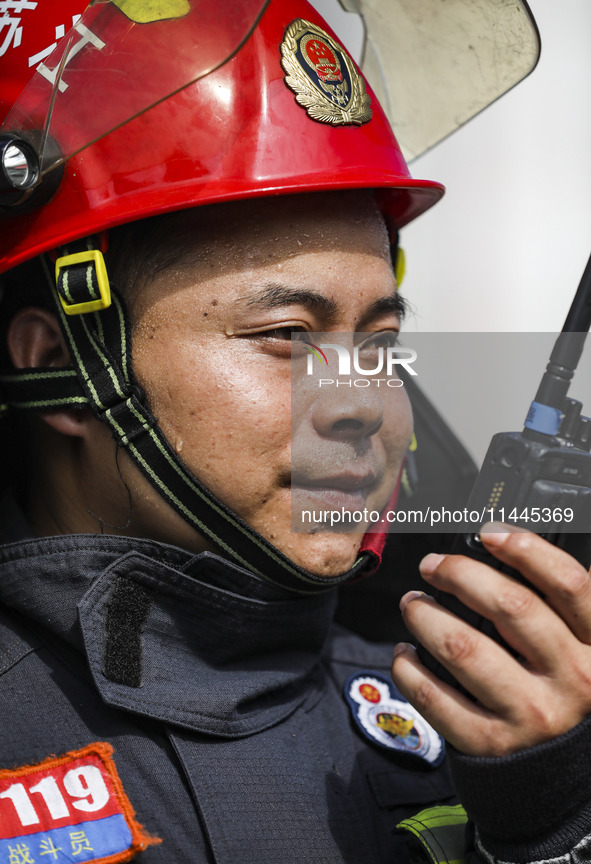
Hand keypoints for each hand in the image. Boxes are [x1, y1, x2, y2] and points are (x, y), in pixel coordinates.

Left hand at [391, 524, 590, 756]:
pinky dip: (409, 668)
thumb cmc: (567, 699)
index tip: (489, 533)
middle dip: (459, 574)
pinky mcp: (491, 745)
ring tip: (413, 604)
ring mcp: (530, 715)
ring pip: (463, 646)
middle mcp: (571, 680)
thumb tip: (524, 548)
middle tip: (433, 566)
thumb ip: (567, 608)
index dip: (525, 548)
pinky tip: (406, 654)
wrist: (564, 783)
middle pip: (510, 605)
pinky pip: (435, 697)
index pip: (568, 584)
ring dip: (425, 615)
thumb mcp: (586, 652)